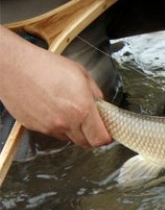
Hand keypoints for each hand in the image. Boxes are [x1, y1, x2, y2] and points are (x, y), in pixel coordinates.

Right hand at [0, 27, 111, 147]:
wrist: (13, 66)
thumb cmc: (45, 66)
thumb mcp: (81, 74)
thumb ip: (95, 94)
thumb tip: (101, 106)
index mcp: (82, 110)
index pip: (100, 139)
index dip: (107, 137)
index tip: (108, 131)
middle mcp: (66, 123)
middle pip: (86, 143)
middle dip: (92, 135)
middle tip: (92, 122)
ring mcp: (49, 127)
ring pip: (69, 138)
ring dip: (75, 131)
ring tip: (70, 111)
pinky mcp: (35, 127)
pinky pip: (53, 133)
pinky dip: (58, 126)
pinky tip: (54, 109)